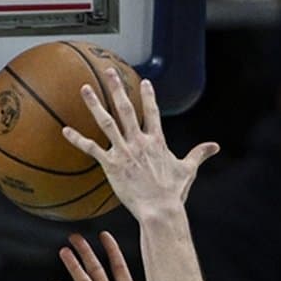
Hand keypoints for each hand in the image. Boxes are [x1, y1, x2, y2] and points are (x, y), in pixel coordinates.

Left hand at [62, 69, 219, 216]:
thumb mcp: (187, 170)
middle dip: (117, 88)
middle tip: (108, 71)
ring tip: (85, 88)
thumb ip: (199, 154)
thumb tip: (215, 146)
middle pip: (127, 109)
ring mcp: (124, 151)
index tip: (145, 82)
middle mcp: (139, 141)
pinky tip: (65, 130)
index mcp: (156, 141)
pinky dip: (77, 139)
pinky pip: (91, 148)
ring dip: (95, 104)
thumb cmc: (173, 192)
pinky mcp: (111, 164)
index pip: (153, 112)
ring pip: (107, 122)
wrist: (160, 209)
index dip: (149, 96)